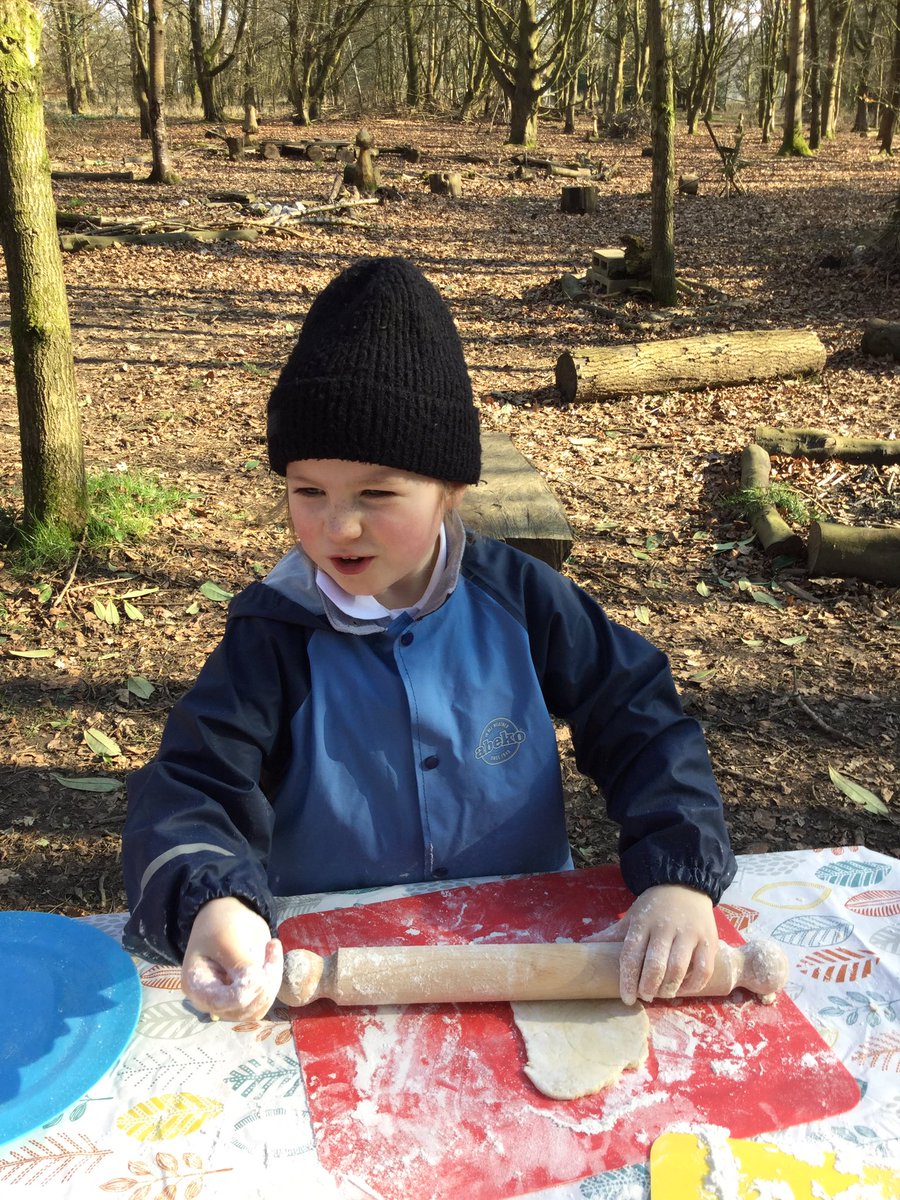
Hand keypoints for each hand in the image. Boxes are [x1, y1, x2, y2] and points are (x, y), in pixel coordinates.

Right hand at [181, 897, 283, 1020]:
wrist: (223, 915)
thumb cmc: (219, 923)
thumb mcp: (227, 938)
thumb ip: (240, 964)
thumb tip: (258, 985)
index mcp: (196, 985)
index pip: (229, 1001)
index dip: (253, 988)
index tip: (267, 961)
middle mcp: (209, 1001)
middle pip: (244, 1009)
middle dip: (266, 982)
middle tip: (272, 945)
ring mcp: (226, 1003)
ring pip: (256, 1009)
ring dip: (272, 981)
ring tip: (272, 948)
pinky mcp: (241, 999)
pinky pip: (262, 1002)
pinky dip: (273, 981)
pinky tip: (272, 956)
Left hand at [593, 884, 716, 1005]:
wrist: (685, 884)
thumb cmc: (654, 906)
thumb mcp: (632, 916)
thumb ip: (613, 934)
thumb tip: (584, 944)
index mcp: (643, 923)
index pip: (631, 954)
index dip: (628, 979)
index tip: (627, 998)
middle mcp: (665, 928)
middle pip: (655, 965)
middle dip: (648, 987)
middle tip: (645, 996)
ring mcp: (689, 934)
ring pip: (678, 969)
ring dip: (668, 988)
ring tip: (662, 993)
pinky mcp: (708, 940)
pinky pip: (703, 969)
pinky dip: (693, 985)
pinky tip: (683, 988)